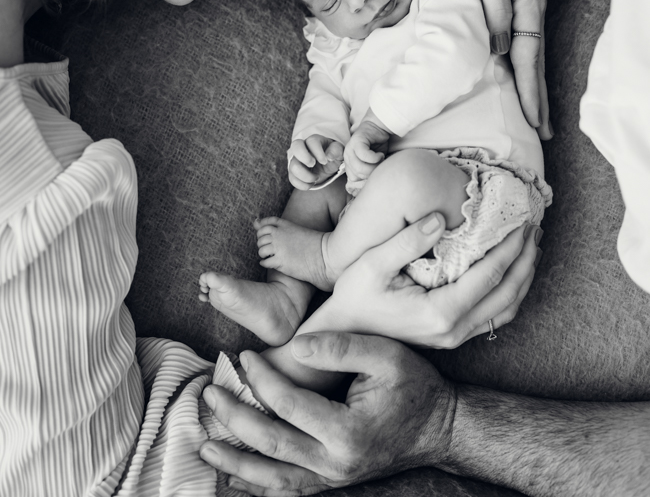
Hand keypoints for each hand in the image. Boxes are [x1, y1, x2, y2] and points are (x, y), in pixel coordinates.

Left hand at [200, 332, 455, 494]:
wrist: (438, 427)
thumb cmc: (413, 386)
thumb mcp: (384, 354)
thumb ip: (338, 347)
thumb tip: (295, 347)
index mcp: (347, 432)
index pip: (288, 404)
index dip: (261, 378)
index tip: (243, 355)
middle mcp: (336, 464)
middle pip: (271, 444)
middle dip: (235, 419)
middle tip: (209, 392)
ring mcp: (333, 480)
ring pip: (273, 477)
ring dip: (235, 461)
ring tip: (204, 443)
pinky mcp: (332, 483)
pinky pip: (287, 490)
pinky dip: (257, 484)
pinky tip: (233, 475)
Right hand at [288, 137, 343, 189]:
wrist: (327, 166)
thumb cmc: (333, 155)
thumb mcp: (339, 152)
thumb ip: (336, 150)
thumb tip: (329, 156)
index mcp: (315, 141)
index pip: (312, 141)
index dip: (317, 151)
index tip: (325, 161)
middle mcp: (303, 148)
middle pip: (295, 146)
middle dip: (304, 157)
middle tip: (313, 165)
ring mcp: (296, 160)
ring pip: (292, 165)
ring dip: (305, 175)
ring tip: (316, 178)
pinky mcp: (294, 172)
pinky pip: (292, 178)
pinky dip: (301, 184)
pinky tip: (311, 184)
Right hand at [325, 212, 541, 347]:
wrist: (344, 332)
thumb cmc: (354, 296)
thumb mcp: (372, 264)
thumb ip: (407, 241)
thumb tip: (438, 217)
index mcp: (440, 312)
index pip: (490, 276)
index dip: (510, 248)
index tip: (521, 223)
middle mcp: (453, 330)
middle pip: (507, 295)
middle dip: (526, 260)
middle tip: (534, 230)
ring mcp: (453, 337)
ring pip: (506, 310)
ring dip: (523, 278)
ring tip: (530, 248)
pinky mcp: (451, 336)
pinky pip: (493, 317)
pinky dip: (509, 293)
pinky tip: (510, 273)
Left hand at [343, 117, 389, 193]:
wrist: (378, 127)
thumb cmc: (377, 147)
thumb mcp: (374, 164)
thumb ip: (370, 174)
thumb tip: (371, 188)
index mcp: (349, 164)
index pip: (353, 180)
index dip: (366, 180)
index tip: (377, 175)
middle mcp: (347, 157)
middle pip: (357, 175)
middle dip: (372, 173)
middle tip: (380, 166)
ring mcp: (350, 149)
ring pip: (359, 166)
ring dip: (373, 166)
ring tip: (381, 159)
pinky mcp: (356, 141)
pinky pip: (364, 155)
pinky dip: (374, 157)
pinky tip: (380, 154)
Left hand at [446, 0, 550, 139]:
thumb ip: (494, 7)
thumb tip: (501, 47)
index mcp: (523, 5)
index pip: (528, 57)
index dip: (529, 89)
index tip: (533, 119)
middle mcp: (528, 10)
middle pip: (534, 62)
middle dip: (537, 98)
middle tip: (542, 131)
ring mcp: (523, 8)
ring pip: (530, 56)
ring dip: (533, 87)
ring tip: (537, 116)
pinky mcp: (512, 5)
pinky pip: (523, 44)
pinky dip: (524, 68)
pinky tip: (521, 81)